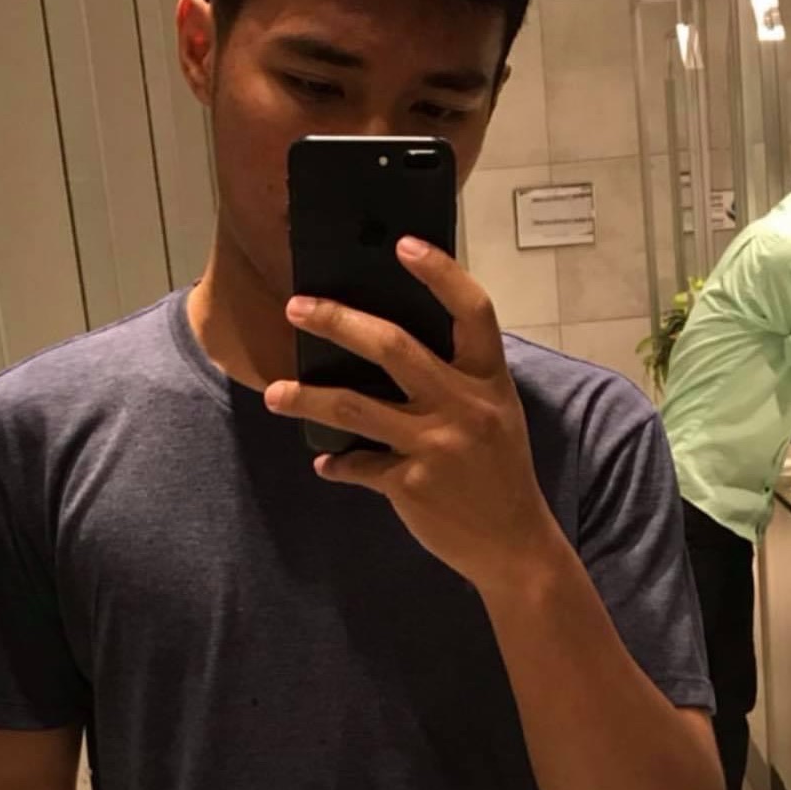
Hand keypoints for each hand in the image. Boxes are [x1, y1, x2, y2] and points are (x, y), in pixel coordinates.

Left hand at [263, 237, 561, 594]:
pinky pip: (357, 465)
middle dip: (337, 322)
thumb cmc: (500, 469)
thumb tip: (391, 348)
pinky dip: (337, 464)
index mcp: (489, 379)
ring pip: (355, 407)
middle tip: (297, 307)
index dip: (440, 273)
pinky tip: (326, 463)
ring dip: (306, 397)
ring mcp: (436, 444)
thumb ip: (456, 380)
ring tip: (274, 392)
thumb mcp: (495, 413)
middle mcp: (464, 405)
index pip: (472, 311)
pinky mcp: (410, 484)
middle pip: (393, 347)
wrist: (515, 545)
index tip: (403, 244)